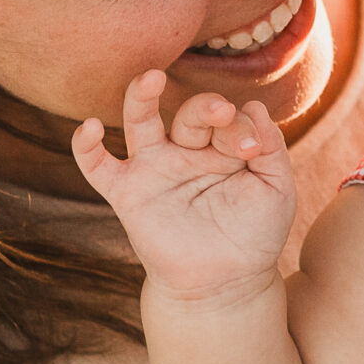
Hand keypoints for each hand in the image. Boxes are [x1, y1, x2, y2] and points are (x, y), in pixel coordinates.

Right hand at [70, 69, 295, 299]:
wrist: (225, 285)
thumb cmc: (254, 235)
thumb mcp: (276, 189)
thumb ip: (271, 147)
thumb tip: (256, 107)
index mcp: (223, 145)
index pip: (229, 118)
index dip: (241, 126)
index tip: (253, 151)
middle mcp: (187, 150)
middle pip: (191, 112)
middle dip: (206, 107)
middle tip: (222, 113)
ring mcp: (156, 168)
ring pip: (141, 122)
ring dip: (142, 97)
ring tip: (152, 78)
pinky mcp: (128, 194)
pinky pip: (98, 166)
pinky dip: (86, 147)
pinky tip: (89, 128)